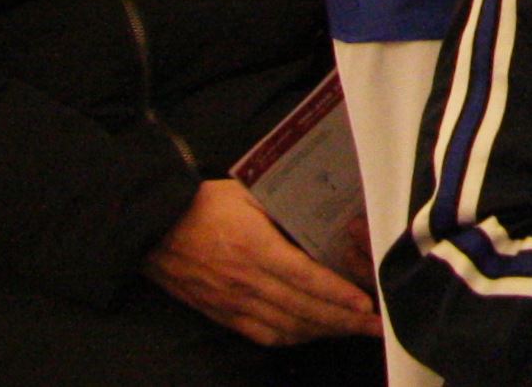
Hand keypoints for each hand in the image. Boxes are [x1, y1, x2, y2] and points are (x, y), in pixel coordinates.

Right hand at [145, 180, 381, 347]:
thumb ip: (283, 209)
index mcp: (255, 247)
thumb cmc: (205, 204)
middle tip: (375, 325)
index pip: (306, 278)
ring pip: (287, 327)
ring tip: (353, 331)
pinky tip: (313, 333)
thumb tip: (320, 213)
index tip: (366, 303)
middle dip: (343, 321)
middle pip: (303, 309)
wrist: (155, 230)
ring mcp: (234, 303)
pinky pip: (264, 335)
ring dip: (324, 332)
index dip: (338, 294)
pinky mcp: (223, 315)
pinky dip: (294, 337)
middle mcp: (247, 282)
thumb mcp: (248, 194)